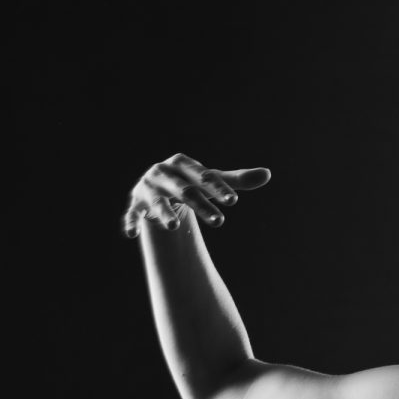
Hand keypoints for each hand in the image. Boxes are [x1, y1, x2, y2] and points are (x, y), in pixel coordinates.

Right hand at [122, 153, 270, 238]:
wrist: (159, 186)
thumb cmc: (191, 182)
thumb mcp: (212, 181)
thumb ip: (237, 180)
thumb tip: (268, 174)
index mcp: (183, 164)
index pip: (205, 176)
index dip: (218, 188)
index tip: (234, 201)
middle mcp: (163, 173)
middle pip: (185, 191)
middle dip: (201, 205)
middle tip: (220, 222)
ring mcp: (148, 188)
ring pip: (157, 202)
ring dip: (164, 213)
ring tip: (174, 227)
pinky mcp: (136, 203)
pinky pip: (132, 213)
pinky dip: (131, 222)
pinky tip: (131, 234)